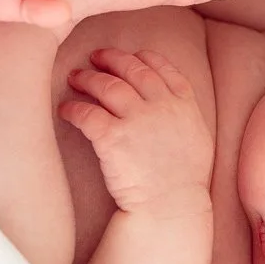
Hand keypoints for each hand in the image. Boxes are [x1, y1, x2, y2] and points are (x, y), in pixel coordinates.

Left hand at [58, 49, 213, 217]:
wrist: (171, 208)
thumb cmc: (184, 181)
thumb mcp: (198, 139)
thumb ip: (184, 115)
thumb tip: (172, 103)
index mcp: (184, 104)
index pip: (162, 68)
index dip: (143, 58)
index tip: (132, 56)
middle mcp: (161, 106)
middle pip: (131, 69)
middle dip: (110, 59)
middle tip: (95, 58)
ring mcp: (136, 120)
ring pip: (106, 85)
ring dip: (88, 78)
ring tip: (76, 77)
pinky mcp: (112, 138)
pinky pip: (86, 113)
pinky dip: (73, 108)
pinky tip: (66, 110)